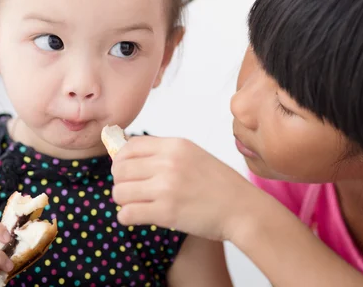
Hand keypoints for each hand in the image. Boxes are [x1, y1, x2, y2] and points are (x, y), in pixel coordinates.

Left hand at [111, 136, 259, 241]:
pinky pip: (126, 214)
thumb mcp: (193, 156)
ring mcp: (166, 187)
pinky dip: (127, 217)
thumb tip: (127, 155)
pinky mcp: (165, 212)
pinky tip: (138, 217)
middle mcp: (168, 163)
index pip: (129, 147)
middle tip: (132, 191)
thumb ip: (165, 154)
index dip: (121, 160)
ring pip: (120, 192)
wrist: (243, 209)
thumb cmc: (220, 185)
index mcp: (175, 145)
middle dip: (121, 182)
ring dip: (124, 201)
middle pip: (120, 170)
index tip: (126, 171)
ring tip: (137, 204)